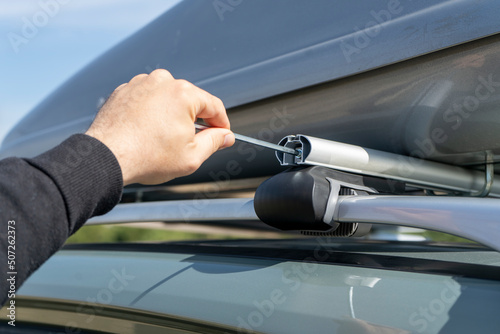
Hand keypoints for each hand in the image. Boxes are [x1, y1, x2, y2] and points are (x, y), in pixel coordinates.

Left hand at [85, 69, 234, 185]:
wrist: (106, 157)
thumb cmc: (147, 157)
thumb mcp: (192, 156)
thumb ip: (214, 142)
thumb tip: (225, 136)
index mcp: (183, 93)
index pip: (214, 106)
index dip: (222, 123)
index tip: (222, 134)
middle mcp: (162, 81)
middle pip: (190, 101)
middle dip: (194, 120)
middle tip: (190, 143)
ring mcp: (140, 83)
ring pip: (166, 99)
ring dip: (170, 116)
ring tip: (163, 140)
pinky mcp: (124, 91)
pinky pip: (146, 100)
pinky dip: (150, 114)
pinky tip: (146, 133)